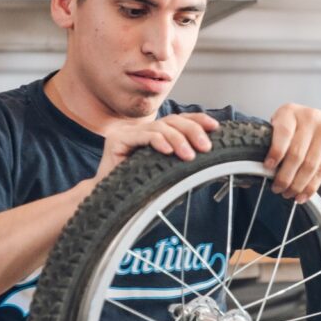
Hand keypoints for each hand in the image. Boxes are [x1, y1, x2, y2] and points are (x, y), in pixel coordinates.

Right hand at [95, 113, 218, 181]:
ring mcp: (128, 132)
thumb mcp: (164, 171)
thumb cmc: (136, 188)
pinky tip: (167, 151)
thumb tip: (207, 154)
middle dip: (192, 131)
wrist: (106, 200)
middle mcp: (141, 129)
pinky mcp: (117, 140)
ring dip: (178, 140)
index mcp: (153, 134)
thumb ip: (179, 158)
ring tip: (189, 156)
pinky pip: (142, 136)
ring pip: (160, 128)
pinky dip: (157, 141)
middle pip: (172, 121)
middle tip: (206, 147)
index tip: (215, 126)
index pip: (178, 120)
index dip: (197, 120)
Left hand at [265, 104, 320, 203]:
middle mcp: (309, 117)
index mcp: (290, 112)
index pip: (283, 133)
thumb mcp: (287, 128)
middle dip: (284, 176)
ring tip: (289, 194)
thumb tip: (253, 176)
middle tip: (277, 189)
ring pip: (309, 166)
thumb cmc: (303, 131)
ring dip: (297, 185)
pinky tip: (302, 195)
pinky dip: (310, 187)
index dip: (275, 152)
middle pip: (296, 154)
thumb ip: (273, 143)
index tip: (267, 167)